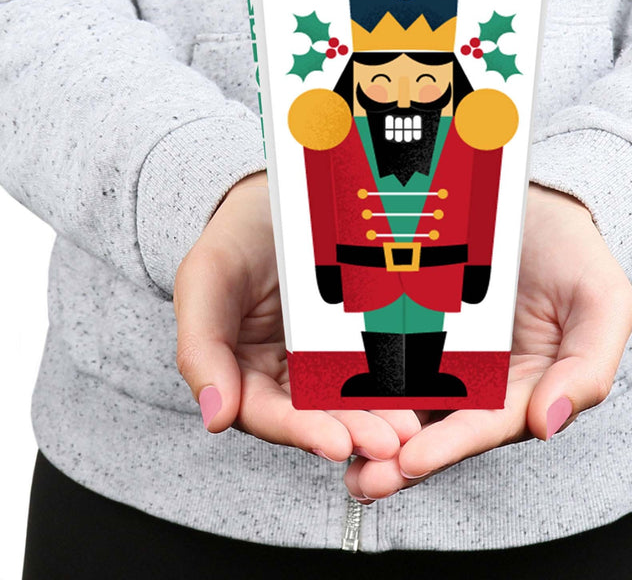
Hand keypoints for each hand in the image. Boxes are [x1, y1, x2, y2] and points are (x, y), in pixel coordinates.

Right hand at [173, 172, 419, 460]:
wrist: (274, 199)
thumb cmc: (234, 238)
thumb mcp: (206, 280)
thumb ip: (200, 348)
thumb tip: (214, 418)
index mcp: (239, 373)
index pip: (266, 413)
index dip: (300, 430)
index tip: (336, 443)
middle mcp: (281, 375)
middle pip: (315, 414)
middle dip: (352, 430)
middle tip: (391, 441)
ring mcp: (319, 356)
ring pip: (347, 396)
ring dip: (378, 416)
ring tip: (409, 427)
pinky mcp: (350, 337)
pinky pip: (372, 362)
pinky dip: (392, 382)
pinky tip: (419, 390)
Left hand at [344, 183, 631, 501]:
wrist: (535, 201)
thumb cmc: (573, 253)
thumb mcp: (602, 304)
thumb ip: (588, 368)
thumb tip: (549, 423)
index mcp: (524, 386)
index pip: (487, 425)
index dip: (451, 445)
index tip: (411, 461)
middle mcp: (479, 378)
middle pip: (437, 425)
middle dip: (397, 457)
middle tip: (360, 478)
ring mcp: (443, 351)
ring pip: (403, 397)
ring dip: (370, 428)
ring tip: (333, 447)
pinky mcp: (413, 320)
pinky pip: (383, 350)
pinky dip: (357, 374)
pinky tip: (328, 392)